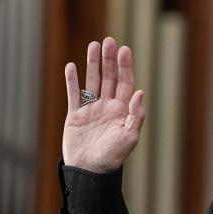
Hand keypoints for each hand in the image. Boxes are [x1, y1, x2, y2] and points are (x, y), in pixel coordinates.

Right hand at [62, 37, 144, 172]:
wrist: (89, 171)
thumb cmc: (112, 157)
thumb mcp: (129, 138)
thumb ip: (135, 116)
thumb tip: (140, 93)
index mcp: (122, 111)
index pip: (125, 83)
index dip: (125, 66)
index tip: (124, 50)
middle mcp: (107, 106)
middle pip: (109, 78)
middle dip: (109, 60)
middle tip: (108, 41)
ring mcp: (90, 109)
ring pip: (92, 81)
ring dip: (92, 64)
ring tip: (93, 46)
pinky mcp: (75, 115)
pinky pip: (73, 94)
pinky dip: (72, 80)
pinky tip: (72, 66)